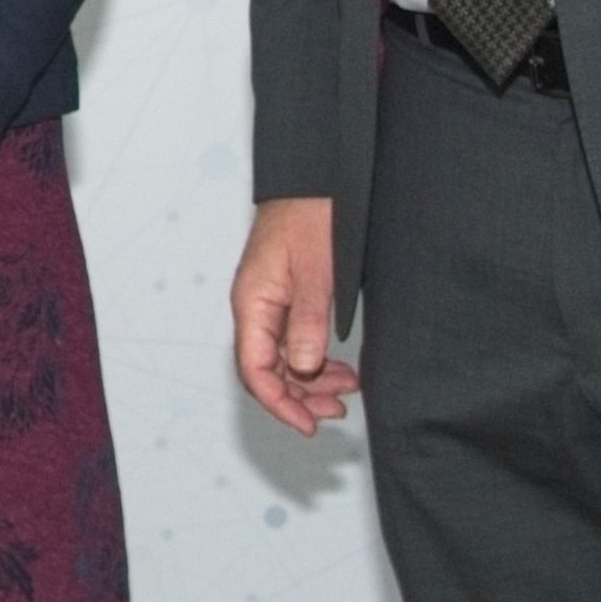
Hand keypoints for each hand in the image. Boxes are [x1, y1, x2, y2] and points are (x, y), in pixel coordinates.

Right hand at [230, 198, 359, 433]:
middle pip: (266, 370)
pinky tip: (339, 366)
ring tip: (347, 389)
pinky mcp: (284, 295)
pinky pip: (292, 340)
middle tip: (337, 411)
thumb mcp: (317, 271)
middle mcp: (254, 306)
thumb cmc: (313, 214)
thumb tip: (305, 368)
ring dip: (310, 381)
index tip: (309, 425)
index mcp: (252, 302)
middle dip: (299, 397)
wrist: (315, 176)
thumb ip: (308, 321)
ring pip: (281, 358)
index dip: (280, 404)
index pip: (255, 371)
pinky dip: (314, 359)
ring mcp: (267, 302)